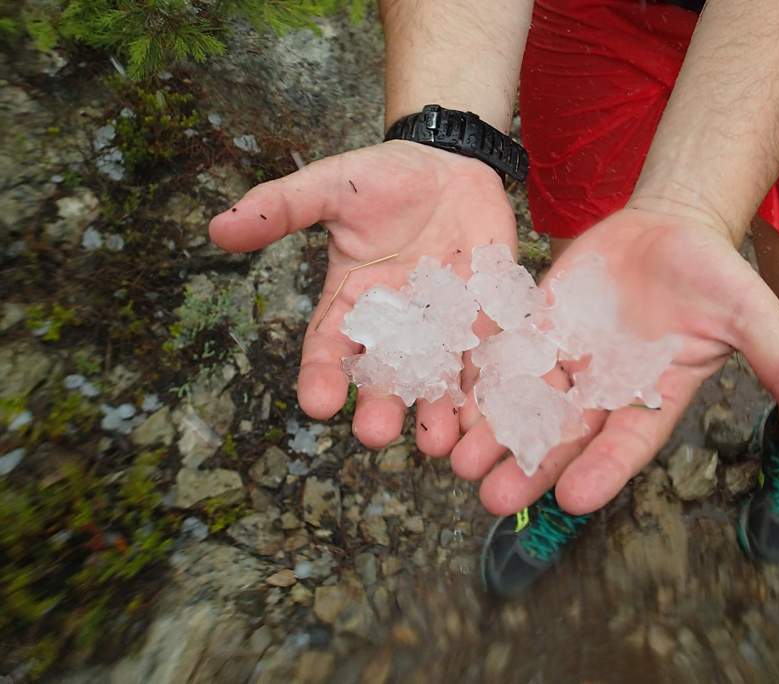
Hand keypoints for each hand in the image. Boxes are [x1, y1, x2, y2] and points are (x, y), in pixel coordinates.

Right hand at [209, 141, 515, 455]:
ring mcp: (441, 327)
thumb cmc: (385, 177)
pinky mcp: (485, 320)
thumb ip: (284, 207)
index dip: (321, 376)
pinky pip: (485, 358)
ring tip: (434, 443)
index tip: (317, 403)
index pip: (329, 347)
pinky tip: (486, 417)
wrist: (451, 164)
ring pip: (436, 378)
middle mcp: (395, 326)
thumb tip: (219, 227)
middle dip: (379, 406)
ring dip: (435, 412)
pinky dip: (486, 386)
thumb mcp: (331, 186)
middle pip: (383, 375)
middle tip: (376, 434)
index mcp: (351, 302)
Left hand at [451, 206, 778, 515]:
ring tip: (455, 461)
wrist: (670, 228)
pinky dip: (478, 379)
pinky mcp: (537, 329)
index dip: (601, 471)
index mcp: (652, 398)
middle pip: (563, 438)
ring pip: (524, 405)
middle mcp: (604, 391)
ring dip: (491, 433)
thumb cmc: (715, 273)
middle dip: (528, 468)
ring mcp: (567, 361)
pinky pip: (505, 357)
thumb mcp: (752, 315)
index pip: (626, 444)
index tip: (569, 500)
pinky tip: (447, 399)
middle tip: (491, 501)